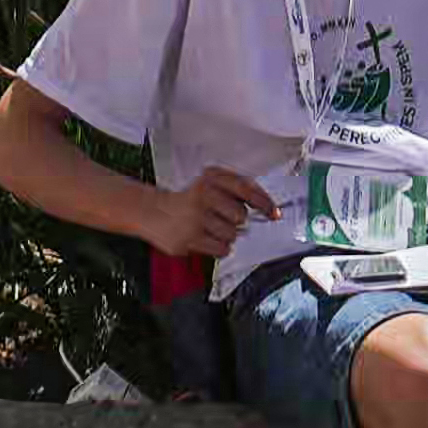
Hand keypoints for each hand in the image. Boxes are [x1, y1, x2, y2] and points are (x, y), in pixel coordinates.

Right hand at [159, 162, 280, 252]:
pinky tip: (206, 238)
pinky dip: (219, 247)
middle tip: (220, 218)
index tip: (273, 213)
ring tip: (209, 228)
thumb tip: (267, 209)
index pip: (245, 188)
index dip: (263, 202)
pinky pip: (222, 249)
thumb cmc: (188, 200)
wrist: (153, 212)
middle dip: (235, 221)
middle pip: (240, 216)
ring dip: (226, 235)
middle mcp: (204, 195)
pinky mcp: (190, 239)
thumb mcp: (209, 184)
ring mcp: (196, 219)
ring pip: (232, 235)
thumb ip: (236, 190)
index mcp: (211, 178)